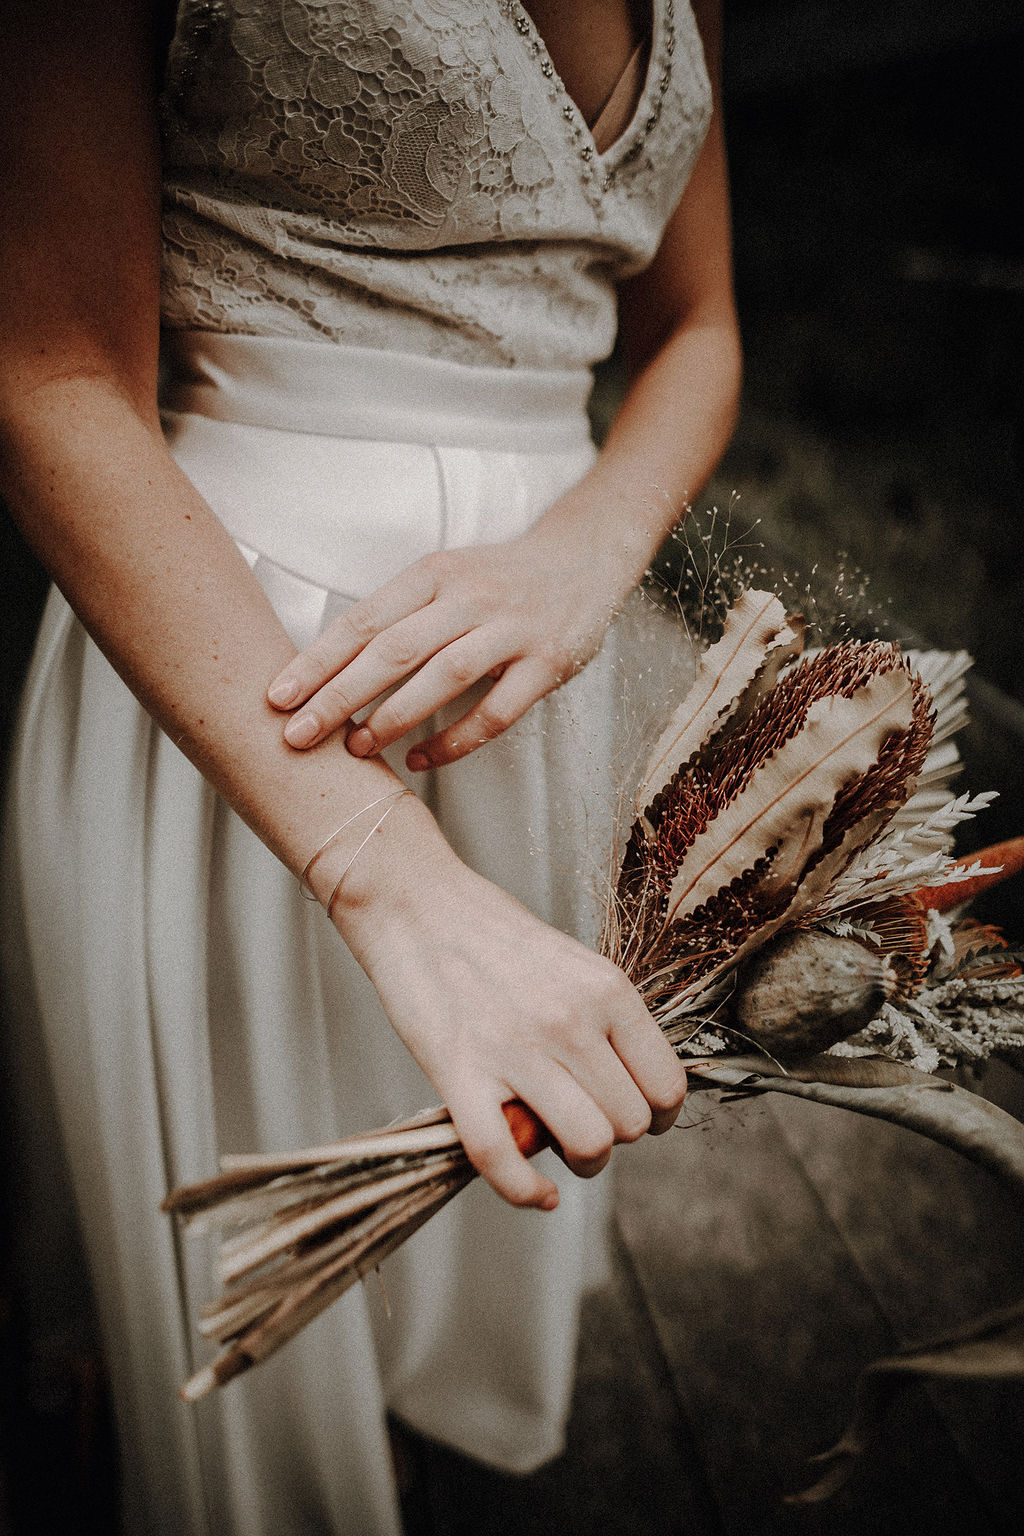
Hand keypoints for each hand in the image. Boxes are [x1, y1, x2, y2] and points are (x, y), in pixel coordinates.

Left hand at [266, 515, 631, 770]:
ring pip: (444, 676)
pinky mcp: (548, 663)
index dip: (318, 660)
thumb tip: (324, 669)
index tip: (277, 697)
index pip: (365, 619)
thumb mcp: (444, 578)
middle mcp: (471, 597)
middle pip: (395, 649)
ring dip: (393, 716)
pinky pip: (496, 711)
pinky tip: (418, 760)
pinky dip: (454, 740)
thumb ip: (397, 615)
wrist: (585, 559)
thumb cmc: (497, 579)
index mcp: (435, 573)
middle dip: (340, 695)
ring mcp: (512, 629)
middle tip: (297, 735)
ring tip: (355, 748)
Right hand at [333, 814, 687, 1208]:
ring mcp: (514, 1050)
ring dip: (580, 1162)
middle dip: (614, 1137)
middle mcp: (569, 1021)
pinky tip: (537, 1193)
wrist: (415, 906)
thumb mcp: (573, 965)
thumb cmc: (493, 937)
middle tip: (583, 1120)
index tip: (633, 1114)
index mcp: (606, 990)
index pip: (667, 1086)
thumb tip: (628, 1092)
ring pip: (587, 1146)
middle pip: (629, 1124)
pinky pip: (503, 1159)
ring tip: (558, 1142)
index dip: (657, 1115)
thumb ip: (605, 1023)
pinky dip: (526, 1191)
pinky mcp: (459, 1074)